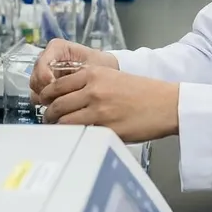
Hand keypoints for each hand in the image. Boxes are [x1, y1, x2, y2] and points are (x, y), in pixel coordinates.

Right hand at [30, 39, 117, 101]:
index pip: (42, 62)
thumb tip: (60, 86)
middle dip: (45, 89)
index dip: (44, 75)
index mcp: (57, 48)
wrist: (107, 74)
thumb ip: (78, 74)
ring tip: (61, 102)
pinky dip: (46, 102)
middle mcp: (48, 58)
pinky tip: (59, 105)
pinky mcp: (46, 85)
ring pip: (35, 87)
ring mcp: (45, 72)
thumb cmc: (101, 65)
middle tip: (57, 98)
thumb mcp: (93, 66)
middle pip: (36, 76)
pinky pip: (38, 95)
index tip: (53, 85)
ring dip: (45, 97)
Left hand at [39, 65, 179, 143]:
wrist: (165, 104)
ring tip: (58, 131)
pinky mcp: (104, 127)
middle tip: (49, 120)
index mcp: (94, 74)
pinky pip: (77, 133)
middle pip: (56, 104)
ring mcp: (97, 109)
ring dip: (57, 127)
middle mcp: (92, 89)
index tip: (45, 103)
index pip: (57, 85)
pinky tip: (73, 137)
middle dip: (49, 114)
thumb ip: (90, 84)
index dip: (47, 97)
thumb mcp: (113, 78)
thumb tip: (67, 98)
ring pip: (63, 120)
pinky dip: (71, 135)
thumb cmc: (142, 92)